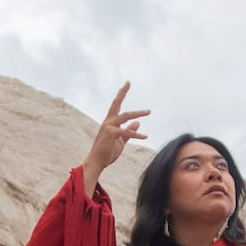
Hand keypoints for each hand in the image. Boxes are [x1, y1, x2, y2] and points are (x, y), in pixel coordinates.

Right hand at [83, 82, 149, 196]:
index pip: (116, 105)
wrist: (96, 163)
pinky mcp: (111, 135)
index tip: (126, 85)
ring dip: (138, 113)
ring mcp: (108, 127)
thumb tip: (138, 123)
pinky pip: (126, 133)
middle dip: (122, 92)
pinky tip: (145, 136)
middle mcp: (107, 122)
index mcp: (109, 122)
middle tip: (128, 82)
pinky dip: (136, 134)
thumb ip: (129, 131)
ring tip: (148, 111)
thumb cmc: (107, 152)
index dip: (121, 94)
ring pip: (125, 116)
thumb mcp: (121, 141)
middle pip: (117, 104)